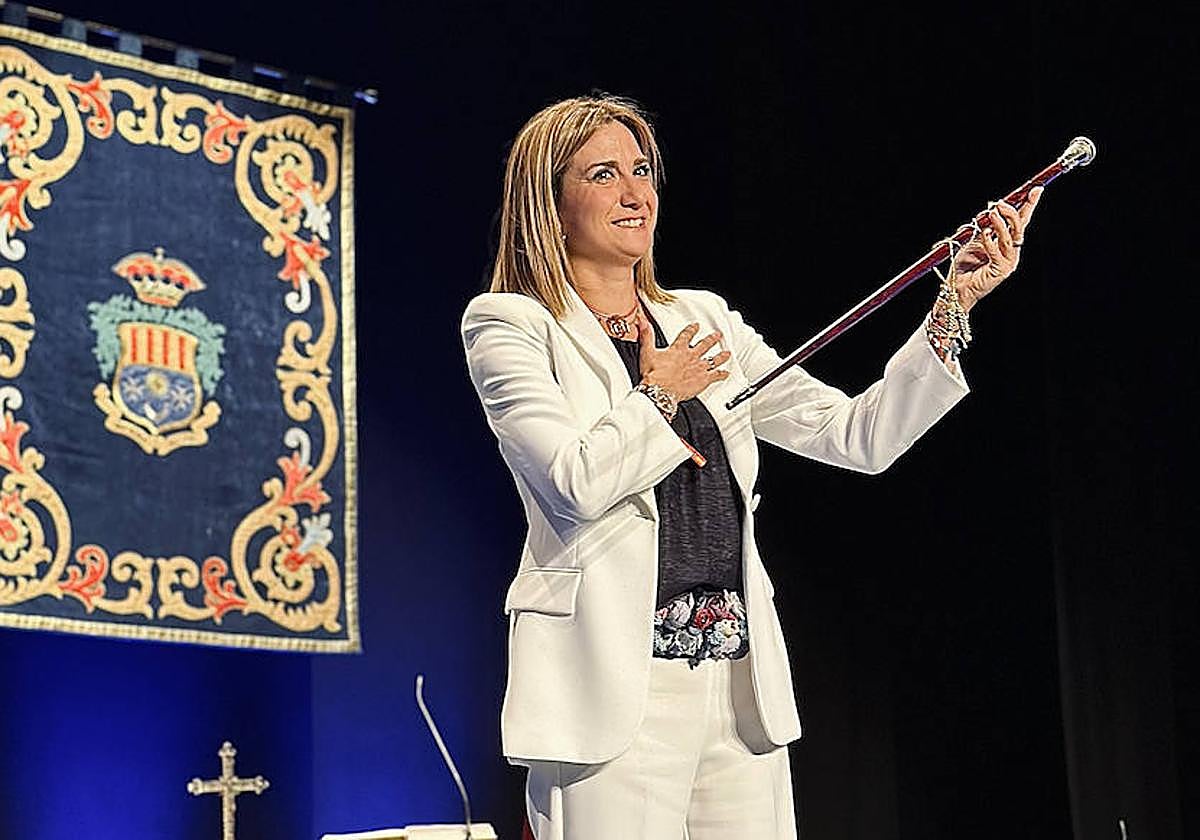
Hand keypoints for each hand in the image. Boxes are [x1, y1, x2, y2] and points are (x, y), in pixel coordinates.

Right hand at [637, 311, 730, 401]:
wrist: (660, 391)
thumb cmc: (654, 375)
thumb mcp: (647, 352)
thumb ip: (646, 336)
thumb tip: (643, 323)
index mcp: (678, 349)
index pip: (686, 335)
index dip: (692, 330)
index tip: (696, 326)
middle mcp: (691, 356)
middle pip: (704, 345)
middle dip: (711, 339)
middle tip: (717, 335)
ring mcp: (699, 368)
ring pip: (714, 359)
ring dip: (721, 356)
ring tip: (727, 353)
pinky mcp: (703, 380)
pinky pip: (716, 376)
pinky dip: (722, 375)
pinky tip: (726, 374)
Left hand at [951, 186, 1042, 311]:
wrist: (956, 287)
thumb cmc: (964, 265)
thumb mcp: (974, 241)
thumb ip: (984, 228)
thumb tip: (990, 210)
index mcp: (1007, 242)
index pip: (1021, 221)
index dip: (1029, 205)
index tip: (1036, 189)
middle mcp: (1011, 252)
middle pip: (1019, 228)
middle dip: (1011, 213)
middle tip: (998, 204)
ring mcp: (1008, 262)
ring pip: (1009, 239)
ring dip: (1000, 224)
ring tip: (991, 213)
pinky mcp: (1000, 271)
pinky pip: (997, 253)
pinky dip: (990, 242)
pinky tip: (984, 233)